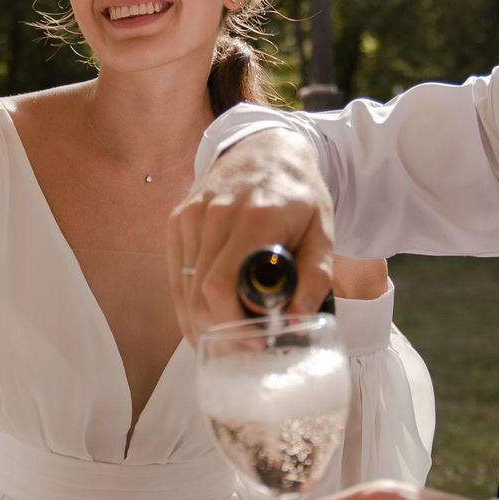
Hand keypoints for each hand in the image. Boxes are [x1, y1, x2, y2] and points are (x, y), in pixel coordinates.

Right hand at [167, 129, 335, 338]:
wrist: (266, 148)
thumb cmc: (298, 195)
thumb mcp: (323, 230)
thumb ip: (316, 273)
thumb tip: (296, 317)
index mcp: (256, 218)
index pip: (223, 285)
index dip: (233, 323)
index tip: (255, 343)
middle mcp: (216, 215)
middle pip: (200, 294)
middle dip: (219, 332)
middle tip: (243, 351)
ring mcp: (192, 216)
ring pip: (183, 289)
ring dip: (200, 324)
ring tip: (226, 343)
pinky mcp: (178, 220)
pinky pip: (175, 274)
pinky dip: (187, 304)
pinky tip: (204, 322)